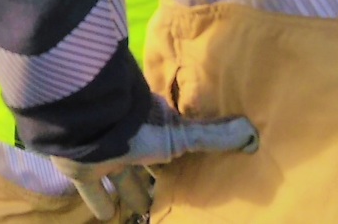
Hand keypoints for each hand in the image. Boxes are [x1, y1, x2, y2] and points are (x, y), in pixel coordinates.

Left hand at [49, 95, 258, 219]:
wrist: (92, 122)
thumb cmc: (141, 127)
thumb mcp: (182, 135)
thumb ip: (214, 137)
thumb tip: (254, 133)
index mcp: (156, 131)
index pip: (169, 151)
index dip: (175, 162)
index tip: (184, 174)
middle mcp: (131, 143)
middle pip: (145, 166)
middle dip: (153, 179)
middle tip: (162, 197)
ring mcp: (106, 156)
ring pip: (121, 178)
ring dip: (129, 192)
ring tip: (141, 210)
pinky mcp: (83, 170)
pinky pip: (93, 190)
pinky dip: (100, 203)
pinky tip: (107, 217)